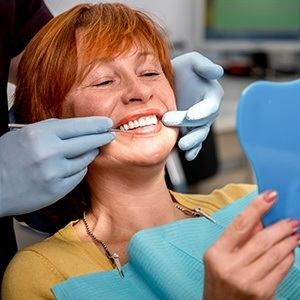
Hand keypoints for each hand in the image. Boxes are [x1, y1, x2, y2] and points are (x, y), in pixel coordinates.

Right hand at [0, 117, 114, 216]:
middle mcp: (49, 153)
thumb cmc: (6, 158)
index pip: (78, 126)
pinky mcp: (57, 190)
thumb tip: (78, 128)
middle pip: (87, 142)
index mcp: (40, 134)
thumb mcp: (25, 134)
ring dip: (90, 153)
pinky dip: (79, 169)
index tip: (107, 123)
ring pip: (85, 160)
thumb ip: (52, 129)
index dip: (96, 124)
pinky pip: (78, 175)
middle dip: (101, 137)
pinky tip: (76, 165)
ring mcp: (54, 173)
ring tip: (92, 149)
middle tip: (109, 135)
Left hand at [162, 52, 223, 160]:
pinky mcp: (189, 130)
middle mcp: (207, 111)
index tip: (190, 115)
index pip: (210, 106)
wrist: (169, 81)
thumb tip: (217, 72)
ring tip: (182, 146)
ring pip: (199, 134)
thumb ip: (204, 66)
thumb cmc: (182, 69)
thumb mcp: (192, 61)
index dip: (202, 111)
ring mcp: (198, 122)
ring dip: (192, 142)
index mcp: (211, 95)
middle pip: (202, 122)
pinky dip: (193, 150)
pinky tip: (188, 156)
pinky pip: (194, 141)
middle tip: (169, 121)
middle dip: (188, 125)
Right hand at [203, 191, 299, 299]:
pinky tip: (290, 251)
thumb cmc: (219, 281)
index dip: (256, 207)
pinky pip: (281, 270)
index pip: (239, 224)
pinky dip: (288, 257)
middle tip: (292, 220)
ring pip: (275, 254)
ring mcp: (247, 281)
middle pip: (262, 240)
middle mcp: (231, 267)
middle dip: (280, 227)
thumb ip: (238, 237)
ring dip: (288, 241)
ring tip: (295, 233)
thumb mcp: (219, 256)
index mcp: (217, 253)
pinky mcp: (262, 293)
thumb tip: (260, 219)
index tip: (270, 196)